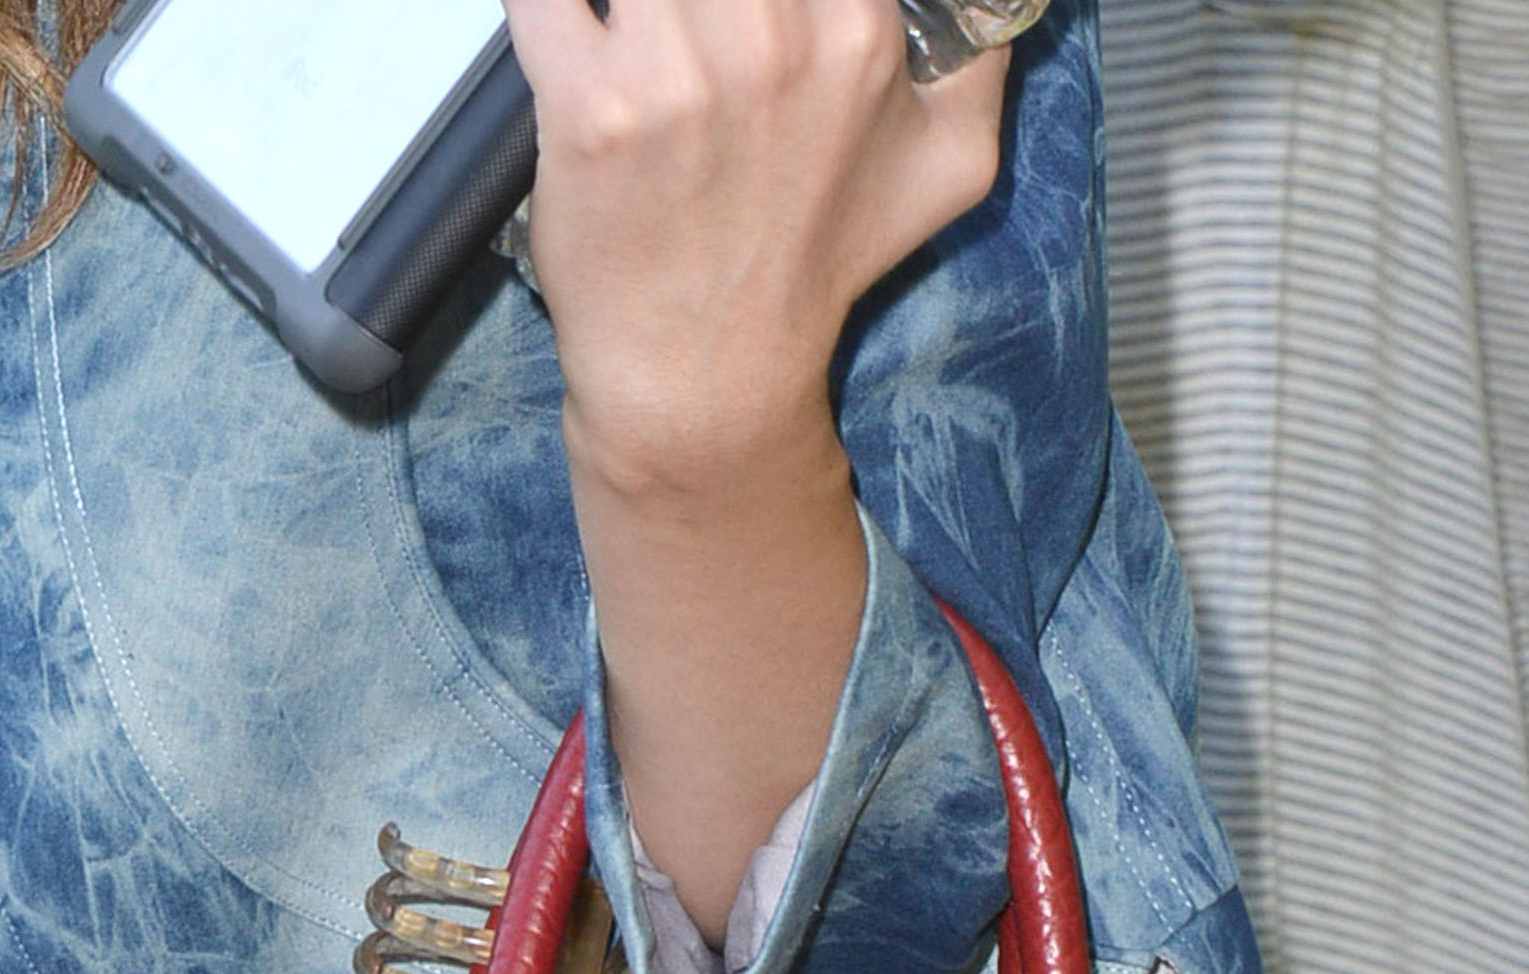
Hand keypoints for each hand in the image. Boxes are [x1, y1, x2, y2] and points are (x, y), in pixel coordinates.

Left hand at [503, 0, 1009, 482]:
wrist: (709, 380)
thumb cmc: (814, 265)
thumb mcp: (951, 163)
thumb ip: (981, 47)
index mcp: (855, 31)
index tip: (757, 1)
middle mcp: (769, 38)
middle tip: (694, 12)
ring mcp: (671, 72)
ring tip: (635, 22)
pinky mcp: (585, 106)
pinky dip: (547, 0)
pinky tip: (571, 18)